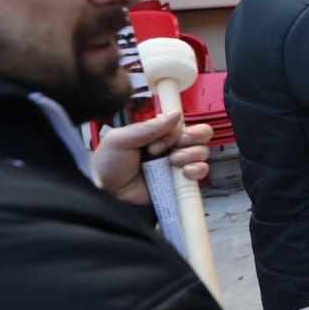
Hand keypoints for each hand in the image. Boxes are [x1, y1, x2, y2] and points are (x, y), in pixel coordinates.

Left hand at [92, 112, 212, 206]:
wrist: (106, 195)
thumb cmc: (107, 167)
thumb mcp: (121, 139)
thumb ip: (148, 127)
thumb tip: (175, 114)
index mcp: (156, 134)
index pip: (181, 122)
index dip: (178, 126)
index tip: (164, 134)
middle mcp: (170, 148)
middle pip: (200, 134)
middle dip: (193, 136)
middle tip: (176, 145)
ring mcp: (177, 165)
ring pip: (202, 151)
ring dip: (191, 154)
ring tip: (172, 161)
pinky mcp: (181, 182)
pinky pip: (201, 172)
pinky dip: (197, 169)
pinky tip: (183, 172)